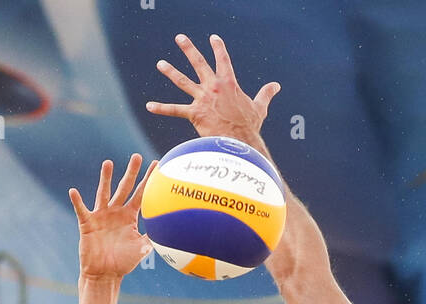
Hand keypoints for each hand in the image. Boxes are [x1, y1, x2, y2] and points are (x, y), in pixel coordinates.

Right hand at [68, 154, 155, 282]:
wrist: (104, 274)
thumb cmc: (123, 263)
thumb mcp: (140, 250)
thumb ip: (152, 238)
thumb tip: (169, 233)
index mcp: (129, 216)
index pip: (140, 195)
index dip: (148, 181)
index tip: (157, 165)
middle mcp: (115, 212)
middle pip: (124, 188)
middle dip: (131, 172)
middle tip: (137, 156)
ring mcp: (101, 216)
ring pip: (104, 193)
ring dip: (105, 178)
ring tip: (108, 163)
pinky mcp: (87, 223)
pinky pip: (82, 210)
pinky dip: (77, 201)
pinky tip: (74, 191)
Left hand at [146, 33, 279, 144]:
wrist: (240, 143)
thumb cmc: (250, 128)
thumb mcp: (259, 108)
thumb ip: (265, 95)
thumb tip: (276, 86)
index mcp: (229, 83)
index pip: (223, 59)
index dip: (218, 47)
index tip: (213, 38)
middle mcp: (213, 86)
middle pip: (198, 63)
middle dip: (188, 49)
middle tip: (180, 38)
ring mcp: (202, 99)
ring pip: (182, 81)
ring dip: (170, 71)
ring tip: (160, 64)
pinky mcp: (194, 114)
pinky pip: (174, 110)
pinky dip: (161, 108)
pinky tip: (149, 106)